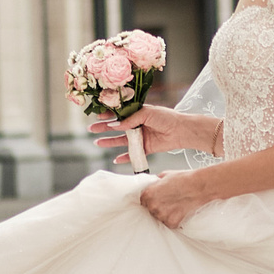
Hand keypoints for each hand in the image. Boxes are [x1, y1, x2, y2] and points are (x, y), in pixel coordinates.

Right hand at [91, 103, 212, 155]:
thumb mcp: (147, 113)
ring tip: (97, 143)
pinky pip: (133, 154)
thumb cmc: (167, 117)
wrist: (182, 130)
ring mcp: (141, 137)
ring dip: (109, 142)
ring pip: (121, 140)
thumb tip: (116, 125)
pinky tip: (116, 160)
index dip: (108, 115)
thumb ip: (131, 119)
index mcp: (138, 113)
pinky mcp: (146, 148)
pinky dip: (125, 158)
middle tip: (91, 130)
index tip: (97, 116)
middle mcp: (138, 125)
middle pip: (117, 127)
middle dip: (104, 128)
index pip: (119, 113)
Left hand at [138, 168, 214, 228]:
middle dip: (158, 207)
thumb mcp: (165, 175)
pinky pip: (169, 223)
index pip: (143, 201)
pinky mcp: (171, 222)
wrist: (199, 186)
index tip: (157, 199)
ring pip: (160, 218)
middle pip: (151, 211)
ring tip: (176, 205)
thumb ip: (156, 182)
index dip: (151, 200)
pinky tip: (180, 211)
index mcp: (148, 194)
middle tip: (169, 202)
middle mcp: (152, 206)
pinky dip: (174, 220)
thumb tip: (154, 184)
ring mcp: (162, 215)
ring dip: (166, 214)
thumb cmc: (184, 179)